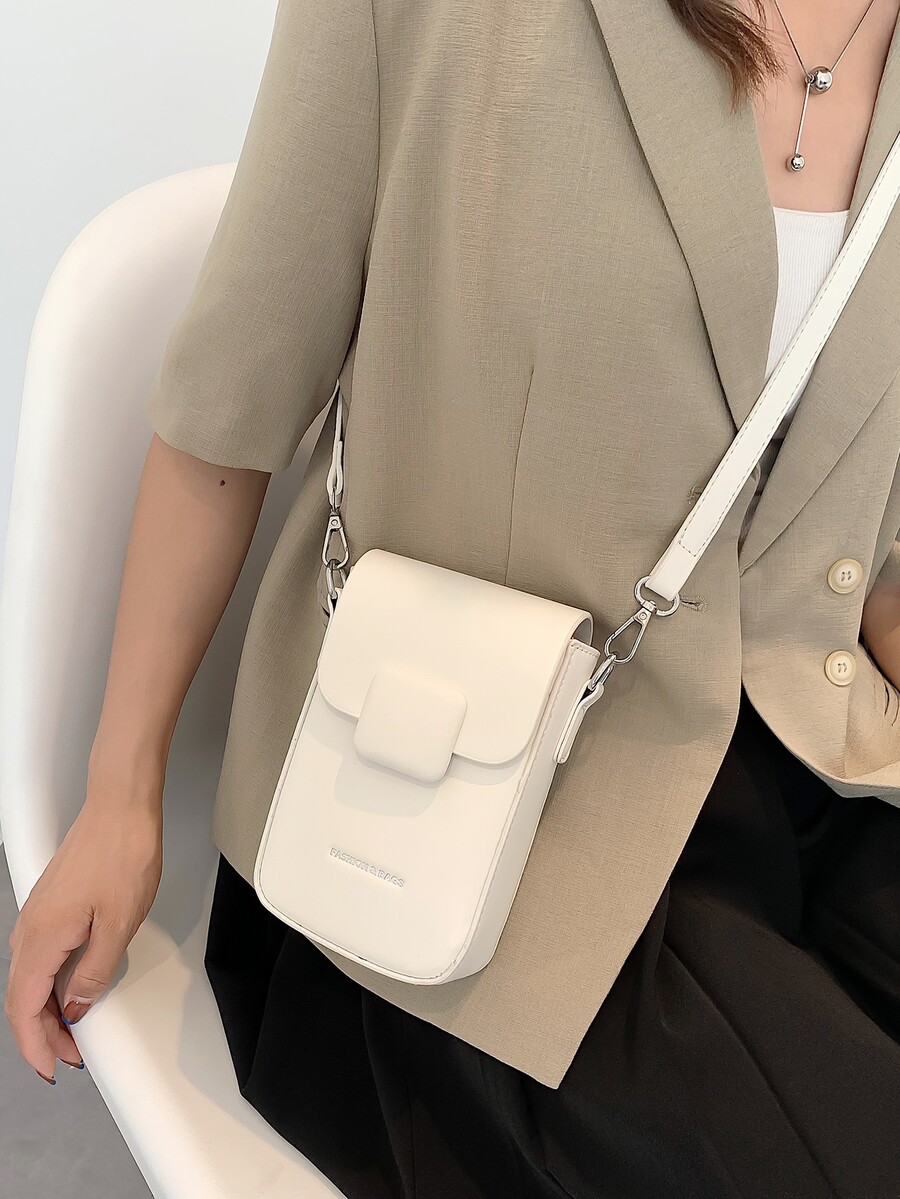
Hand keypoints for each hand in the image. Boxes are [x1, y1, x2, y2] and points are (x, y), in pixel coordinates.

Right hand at [5, 791, 162, 1084]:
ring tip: (74, 1030)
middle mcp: (29, 928)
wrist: (120, 806)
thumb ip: (95, 971)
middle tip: (71, 1056)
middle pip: (22, 998)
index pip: (24, 1010)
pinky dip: (51, 982)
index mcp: (41, 939)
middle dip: (43, 1035)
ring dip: (47, 1009)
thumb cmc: (122, 852)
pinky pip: (40, 955)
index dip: (35, 1047)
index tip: (51, 1069)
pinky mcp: (50, 904)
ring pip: (29, 977)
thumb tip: (77, 1006)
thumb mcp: (119, 923)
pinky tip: (72, 987)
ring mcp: (37, 914)